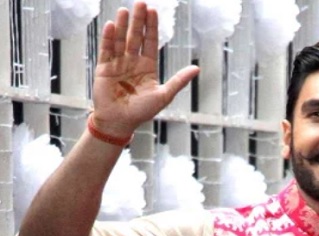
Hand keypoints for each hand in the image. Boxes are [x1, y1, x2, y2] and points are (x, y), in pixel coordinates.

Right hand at [91, 2, 198, 138]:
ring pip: (120, 40)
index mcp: (148, 67)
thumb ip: (179, 81)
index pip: (151, 42)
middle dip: (138, 21)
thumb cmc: (142, 111)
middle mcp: (133, 62)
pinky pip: (106, 50)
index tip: (153, 11)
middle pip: (136, 37)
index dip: (151, 27)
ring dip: (122, 26)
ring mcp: (118, 64)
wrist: (119, 122)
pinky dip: (108, 38)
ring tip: (124, 10)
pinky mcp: (104, 68)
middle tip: (140, 3)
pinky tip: (111, 26)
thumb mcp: (164, 95)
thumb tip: (197, 68)